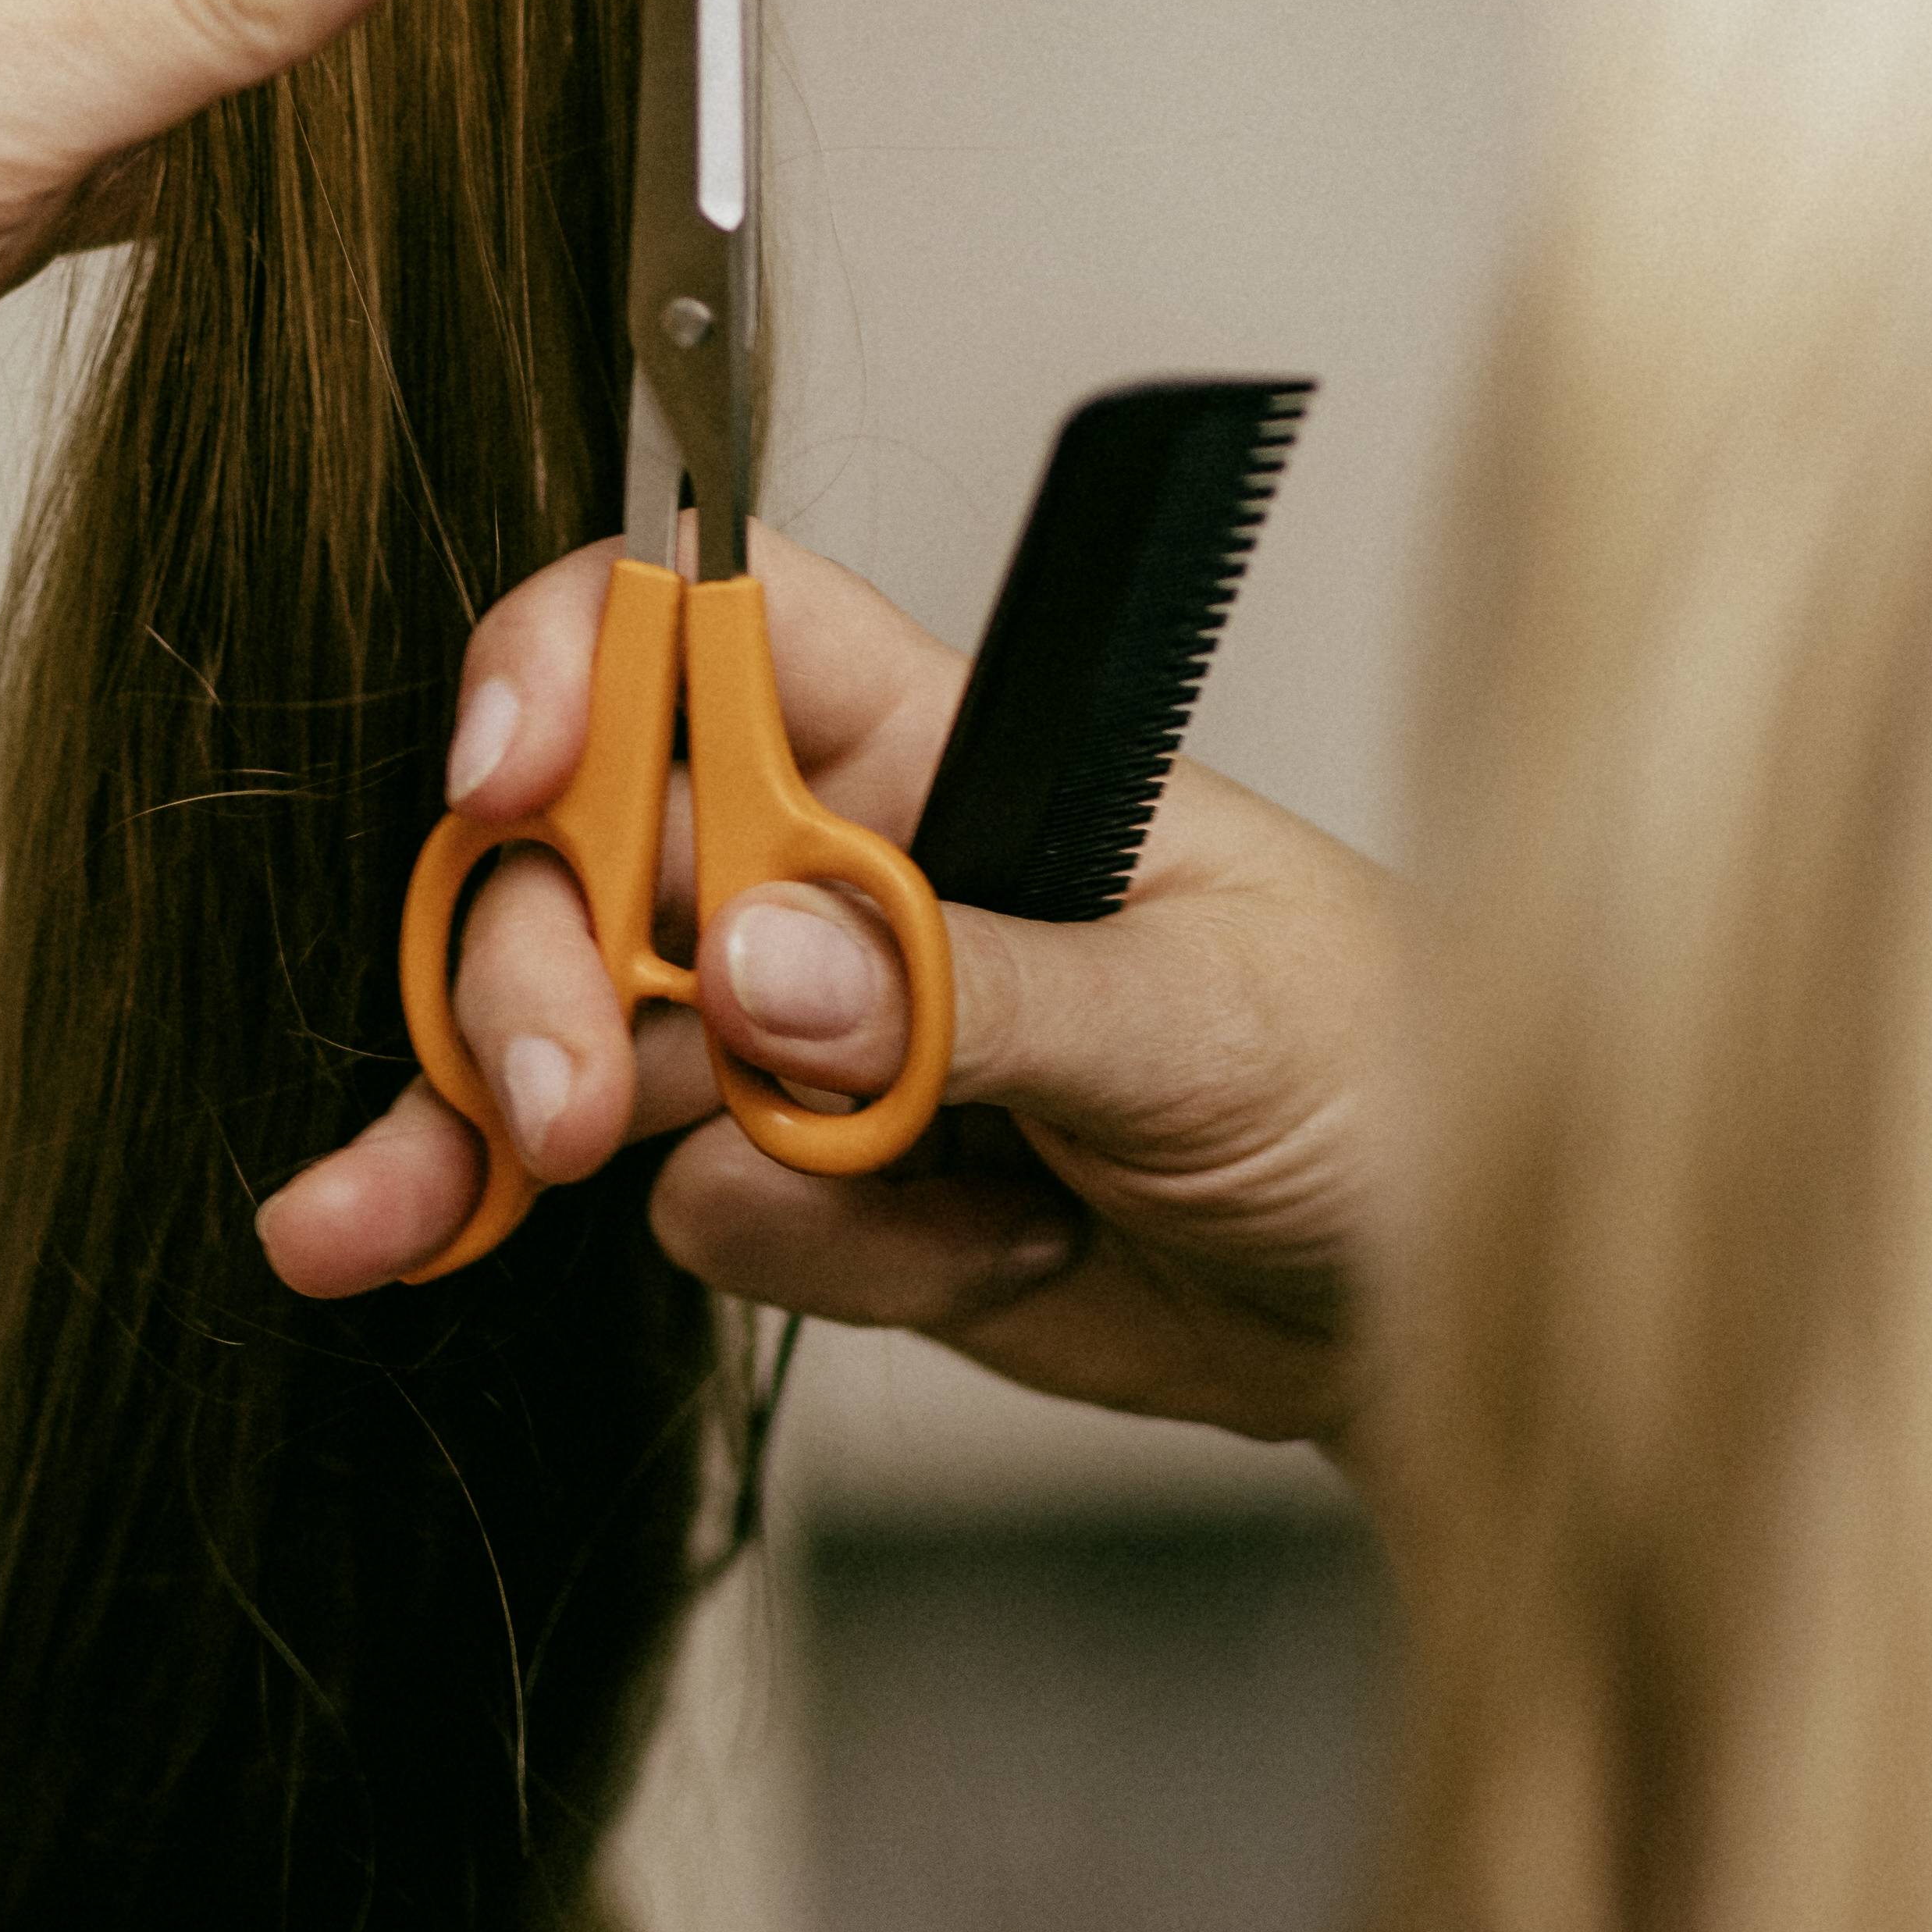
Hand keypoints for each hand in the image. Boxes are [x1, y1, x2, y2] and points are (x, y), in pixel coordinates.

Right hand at [256, 530, 1392, 1444]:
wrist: (1427, 1299)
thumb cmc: (1387, 1079)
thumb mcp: (1212, 1019)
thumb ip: (977, 995)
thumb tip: (759, 970)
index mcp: (945, 752)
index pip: (706, 632)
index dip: (573, 667)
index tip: (504, 776)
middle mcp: (850, 874)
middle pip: (594, 861)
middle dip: (536, 978)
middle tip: (559, 1112)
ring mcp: (822, 1038)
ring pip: (604, 1052)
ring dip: (556, 1149)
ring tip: (584, 1223)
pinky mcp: (830, 1189)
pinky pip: (710, 1212)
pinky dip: (808, 1262)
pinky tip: (981, 1266)